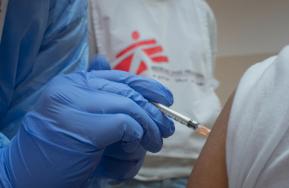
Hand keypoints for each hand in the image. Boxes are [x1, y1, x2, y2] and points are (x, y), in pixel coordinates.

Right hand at [0, 63, 173, 187]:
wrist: (26, 180)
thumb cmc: (61, 153)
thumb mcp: (83, 122)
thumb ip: (100, 99)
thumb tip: (104, 60)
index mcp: (73, 83)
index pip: (120, 77)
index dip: (148, 86)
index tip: (167, 99)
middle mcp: (71, 87)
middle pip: (129, 92)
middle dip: (154, 113)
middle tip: (166, 131)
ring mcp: (74, 104)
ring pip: (130, 108)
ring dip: (146, 131)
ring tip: (150, 147)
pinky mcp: (82, 125)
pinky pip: (126, 124)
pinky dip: (135, 139)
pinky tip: (130, 153)